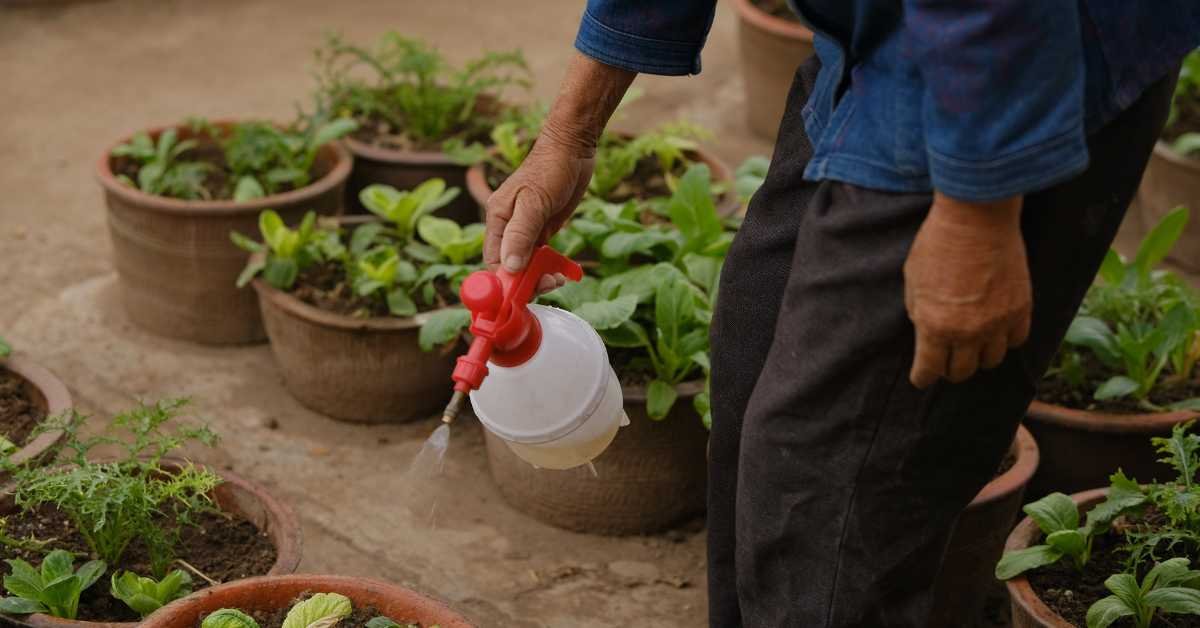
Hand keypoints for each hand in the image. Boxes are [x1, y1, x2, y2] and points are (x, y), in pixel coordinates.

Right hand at [483, 132, 592, 292]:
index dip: (505, 281)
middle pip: (509, 266)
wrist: (572, 148)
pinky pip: (540, 256)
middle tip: (549, 284)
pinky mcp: (541, 229)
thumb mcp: (534, 202)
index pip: (493, 260)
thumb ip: (521, 235)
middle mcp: (507, 226)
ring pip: (526, 264)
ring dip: (540, 276)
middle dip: (526, 281)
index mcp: (497, 218)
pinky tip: (563, 271)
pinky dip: (549, 266)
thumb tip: (510, 267)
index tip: (522, 293)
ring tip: (558, 278)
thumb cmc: (550, 169)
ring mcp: (525, 229)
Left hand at [904, 193, 1031, 387]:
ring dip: (978, 358)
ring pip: (991, 362)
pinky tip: (996, 333)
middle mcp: (967, 331)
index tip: (922, 378)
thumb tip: (925, 329)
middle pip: (961, 372)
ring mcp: (997, 322)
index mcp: (934, 326)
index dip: (923, 377)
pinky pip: (1016, 341)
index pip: (929, 370)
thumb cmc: (937, 244)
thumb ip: (919, 311)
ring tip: (972, 347)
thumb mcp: (913, 280)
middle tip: (945, 362)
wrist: (976, 218)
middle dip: (949, 370)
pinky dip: (1005, 342)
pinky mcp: (1021, 308)